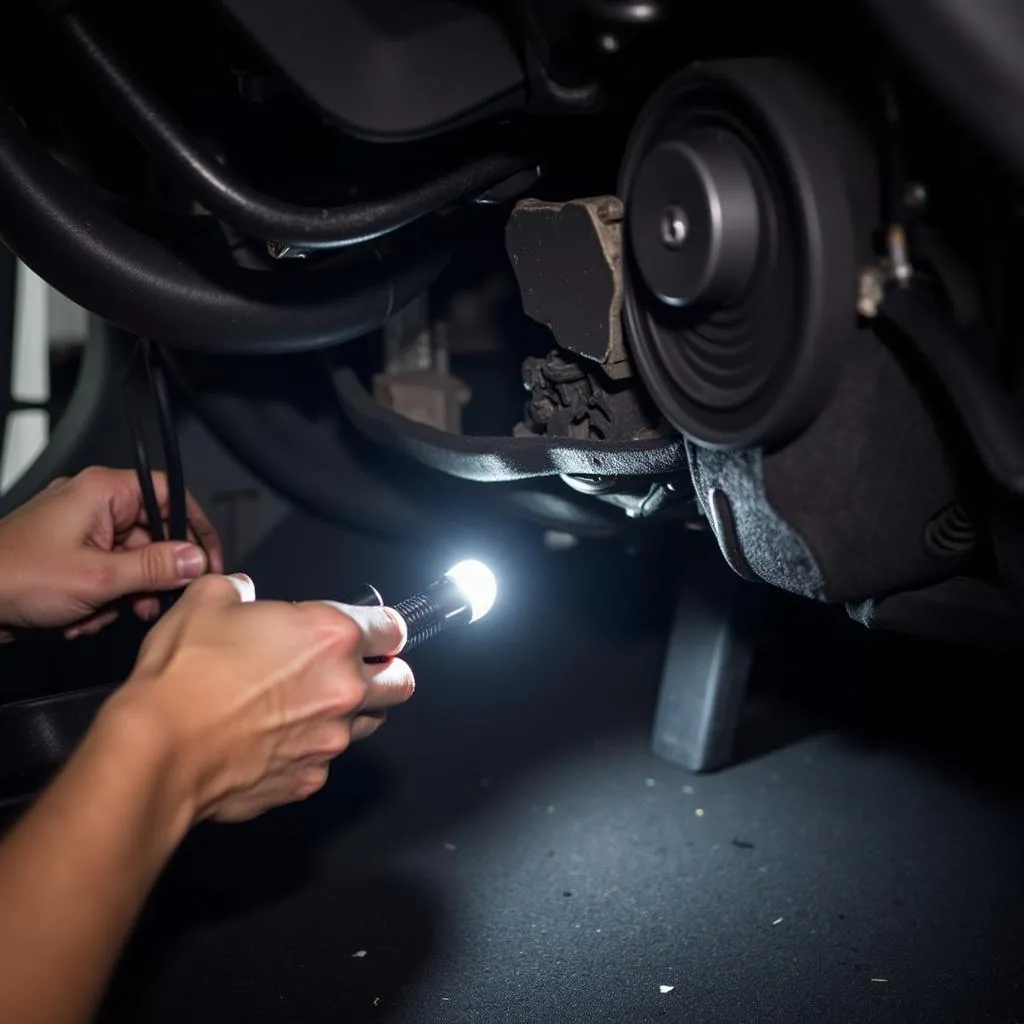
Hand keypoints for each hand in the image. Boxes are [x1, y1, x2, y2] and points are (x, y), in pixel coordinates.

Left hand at [0, 466, 221, 638]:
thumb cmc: (15, 577)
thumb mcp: (98, 578)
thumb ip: (155, 568)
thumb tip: (197, 560)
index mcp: (102, 491)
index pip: (169, 495)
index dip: (195, 528)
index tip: (208, 561)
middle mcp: (93, 504)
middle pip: (153, 534)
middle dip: (152, 575)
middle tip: (155, 602)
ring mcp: (79, 530)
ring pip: (131, 561)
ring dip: (124, 594)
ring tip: (106, 614)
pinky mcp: (69, 556)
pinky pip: (107, 574)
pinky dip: (102, 599)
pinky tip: (82, 616)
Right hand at [103, 573, 412, 822]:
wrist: (159, 749)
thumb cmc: (184, 675)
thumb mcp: (207, 600)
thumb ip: (239, 589)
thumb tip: (243, 592)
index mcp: (332, 636)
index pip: (394, 628)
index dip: (384, 628)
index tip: (373, 632)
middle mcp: (343, 689)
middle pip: (400, 682)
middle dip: (385, 673)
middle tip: (356, 669)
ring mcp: (329, 740)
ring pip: (369, 724)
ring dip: (353, 712)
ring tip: (311, 705)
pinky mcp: (307, 780)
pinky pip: (324, 763)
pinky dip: (310, 751)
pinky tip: (276, 741)